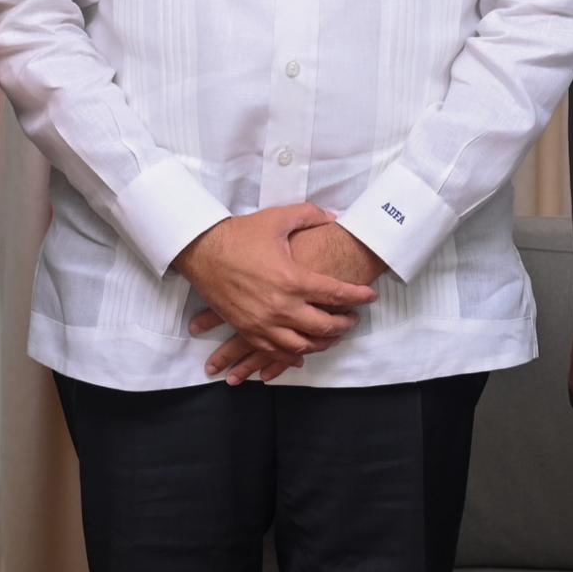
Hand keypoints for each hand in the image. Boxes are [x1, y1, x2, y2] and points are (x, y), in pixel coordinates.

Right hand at [176, 206, 377, 366]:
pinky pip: (274, 351)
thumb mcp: (278, 218)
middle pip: (323, 326)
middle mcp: (281, 306)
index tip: (370, 296)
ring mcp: (263, 322)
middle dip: (344, 324)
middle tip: (352, 319)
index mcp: (293, 279)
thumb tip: (334, 216)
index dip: (358, 296)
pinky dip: (292, 356)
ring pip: (301, 345)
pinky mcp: (247, 329)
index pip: (336, 293)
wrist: (202, 250)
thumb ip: (311, 216)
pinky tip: (301, 353)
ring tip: (332, 336)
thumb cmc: (241, 234)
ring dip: (322, 343)